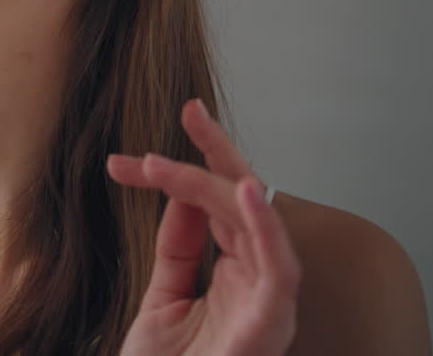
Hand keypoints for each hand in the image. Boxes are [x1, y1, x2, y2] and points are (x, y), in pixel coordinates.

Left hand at [106, 99, 300, 355]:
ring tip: (177, 152)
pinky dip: (263, 225)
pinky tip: (244, 189)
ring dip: (217, 182)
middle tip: (188, 110)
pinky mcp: (270, 323)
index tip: (155, 139)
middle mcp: (259, 284)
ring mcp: (268, 303)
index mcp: (238, 277)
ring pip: (255, 222)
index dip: (193, 168)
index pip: (221, 207)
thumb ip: (178, 249)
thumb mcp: (164, 300)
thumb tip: (180, 196)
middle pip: (245, 203)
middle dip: (217, 152)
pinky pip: (277, 267)